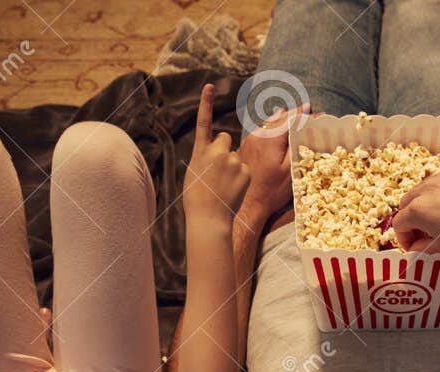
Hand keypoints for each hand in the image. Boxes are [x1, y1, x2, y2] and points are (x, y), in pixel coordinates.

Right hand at [183, 83, 250, 228]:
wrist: (208, 217)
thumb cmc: (197, 197)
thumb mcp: (194, 171)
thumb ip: (204, 156)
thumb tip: (213, 149)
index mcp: (201, 151)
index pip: (203, 122)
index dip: (206, 103)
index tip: (209, 86)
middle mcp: (218, 152)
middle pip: (225, 139)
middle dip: (224, 149)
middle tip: (218, 171)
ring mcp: (233, 161)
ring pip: (236, 155)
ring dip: (233, 165)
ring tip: (225, 185)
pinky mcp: (245, 171)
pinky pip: (244, 168)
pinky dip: (241, 176)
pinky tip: (233, 189)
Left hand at [238, 104, 305, 224]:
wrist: (248, 204)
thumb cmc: (271, 191)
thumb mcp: (290, 171)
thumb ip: (296, 147)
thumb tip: (304, 130)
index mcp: (271, 139)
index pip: (290, 119)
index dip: (302, 113)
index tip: (312, 108)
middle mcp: (258, 135)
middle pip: (278, 117)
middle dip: (293, 113)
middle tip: (305, 110)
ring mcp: (250, 140)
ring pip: (268, 123)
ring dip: (281, 119)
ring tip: (291, 115)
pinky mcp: (245, 147)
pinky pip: (261, 131)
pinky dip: (272, 127)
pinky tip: (275, 131)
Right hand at [390, 166, 439, 255]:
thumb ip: (424, 245)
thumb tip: (417, 245)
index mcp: (419, 209)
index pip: (399, 223)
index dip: (403, 238)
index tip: (413, 245)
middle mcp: (427, 188)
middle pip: (407, 202)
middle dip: (412, 218)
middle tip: (424, 232)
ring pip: (423, 189)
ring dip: (426, 203)